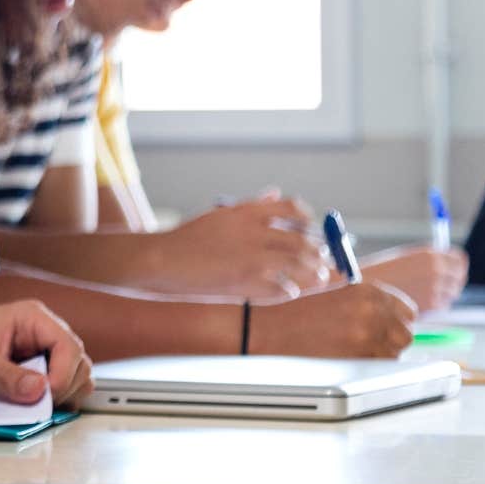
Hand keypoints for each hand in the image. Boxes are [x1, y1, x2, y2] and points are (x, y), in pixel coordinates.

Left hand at [0, 300, 93, 407]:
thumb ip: (7, 376)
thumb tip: (38, 388)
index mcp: (33, 317)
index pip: (69, 346)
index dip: (63, 374)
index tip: (47, 394)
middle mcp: (44, 332)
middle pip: (79, 363)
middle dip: (64, 387)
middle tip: (40, 402)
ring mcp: (46, 351)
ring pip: (78, 376)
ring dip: (64, 394)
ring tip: (37, 402)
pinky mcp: (44, 369)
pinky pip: (67, 386)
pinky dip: (58, 399)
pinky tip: (37, 403)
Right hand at [149, 190, 326, 297]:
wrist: (160, 261)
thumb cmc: (188, 239)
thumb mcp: (220, 215)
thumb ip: (252, 206)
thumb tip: (275, 193)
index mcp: (246, 212)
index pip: (294, 208)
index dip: (310, 220)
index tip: (312, 230)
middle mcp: (253, 232)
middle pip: (304, 239)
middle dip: (320, 252)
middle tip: (324, 261)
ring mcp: (251, 258)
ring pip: (301, 264)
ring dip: (314, 272)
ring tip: (318, 277)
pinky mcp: (246, 282)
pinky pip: (284, 288)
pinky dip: (291, 290)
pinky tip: (288, 290)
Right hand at [249, 282, 417, 356]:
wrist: (271, 330)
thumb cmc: (298, 315)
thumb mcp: (337, 298)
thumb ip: (369, 306)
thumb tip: (397, 323)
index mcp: (368, 290)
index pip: (407, 311)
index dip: (396, 322)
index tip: (387, 329)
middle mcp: (373, 309)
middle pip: (406, 334)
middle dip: (391, 341)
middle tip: (368, 343)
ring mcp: (369, 332)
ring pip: (394, 353)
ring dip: (379, 354)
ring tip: (350, 349)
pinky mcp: (361, 353)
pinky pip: (379, 366)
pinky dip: (367, 364)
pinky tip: (345, 356)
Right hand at [361, 246, 468, 312]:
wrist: (360, 288)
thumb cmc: (379, 273)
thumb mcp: (405, 259)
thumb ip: (428, 262)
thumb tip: (450, 268)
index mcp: (429, 255)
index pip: (459, 259)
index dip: (456, 265)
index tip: (453, 269)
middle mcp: (436, 271)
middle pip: (459, 277)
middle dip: (451, 281)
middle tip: (438, 284)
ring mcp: (436, 289)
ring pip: (451, 294)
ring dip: (441, 295)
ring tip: (419, 294)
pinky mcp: (431, 307)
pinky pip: (441, 306)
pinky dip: (433, 306)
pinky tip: (414, 302)